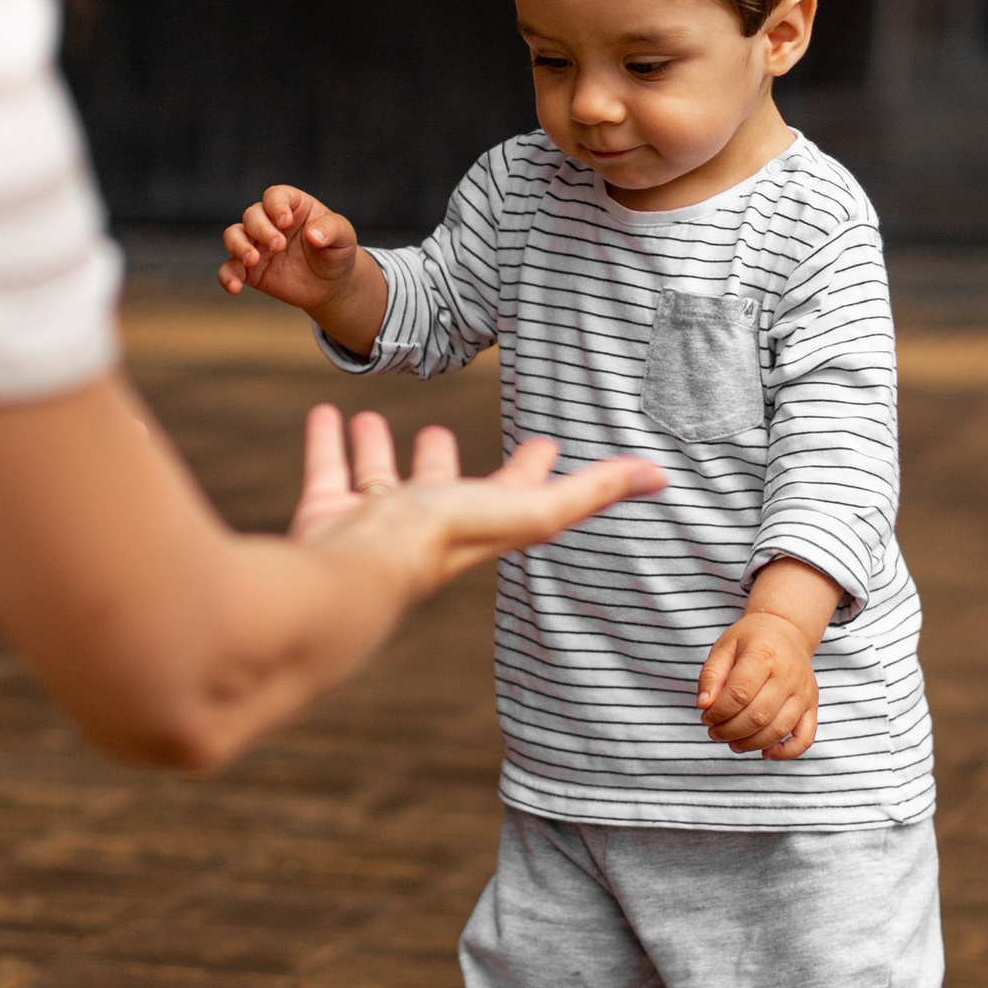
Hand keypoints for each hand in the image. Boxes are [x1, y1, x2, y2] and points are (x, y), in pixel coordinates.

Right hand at [220, 185, 362, 316]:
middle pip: (252, 215)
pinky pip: (229, 268)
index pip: (275, 196)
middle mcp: (270, 222)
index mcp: (292, 207)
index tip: (285, 222)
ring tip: (253, 260)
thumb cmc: (337, 252)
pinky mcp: (250, 270)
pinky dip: (227, 276)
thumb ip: (332, 230)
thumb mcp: (345, 238)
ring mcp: (257, 245)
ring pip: (233, 235)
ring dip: (238, 246)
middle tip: (279, 246)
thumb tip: (313, 236)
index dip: (276, 206)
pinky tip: (235, 287)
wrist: (331, 285)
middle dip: (261, 229)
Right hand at [288, 402, 662, 584]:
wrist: (357, 574)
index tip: (546, 442)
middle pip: (439, 488)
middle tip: (441, 431)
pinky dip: (328, 444)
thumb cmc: (444, 542)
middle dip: (441, 460)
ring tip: (372, 418)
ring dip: (378, 452)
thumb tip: (661, 476)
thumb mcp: (532, 510)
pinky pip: (328, 473)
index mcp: (476, 526)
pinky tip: (327, 413)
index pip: (513, 492)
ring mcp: (374, 526)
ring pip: (378, 481)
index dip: (531, 467)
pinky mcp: (328, 520)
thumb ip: (591, 491)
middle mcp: (426, 528)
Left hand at [697, 607, 818, 759]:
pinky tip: (765, 752)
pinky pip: (805, 738)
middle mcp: (788, 675)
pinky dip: (786, 752)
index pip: (739, 693)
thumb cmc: (751, 641)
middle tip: (715, 732)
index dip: (718, 712)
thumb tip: (704, 705)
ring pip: (778, 730)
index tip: (706, 716)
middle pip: (758, 716)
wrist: (786, 631)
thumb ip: (711, 675)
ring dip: (750, 743)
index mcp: (765, 654)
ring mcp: (803, 693)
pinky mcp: (812, 706)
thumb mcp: (724, 647)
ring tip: (732, 742)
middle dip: (730, 730)